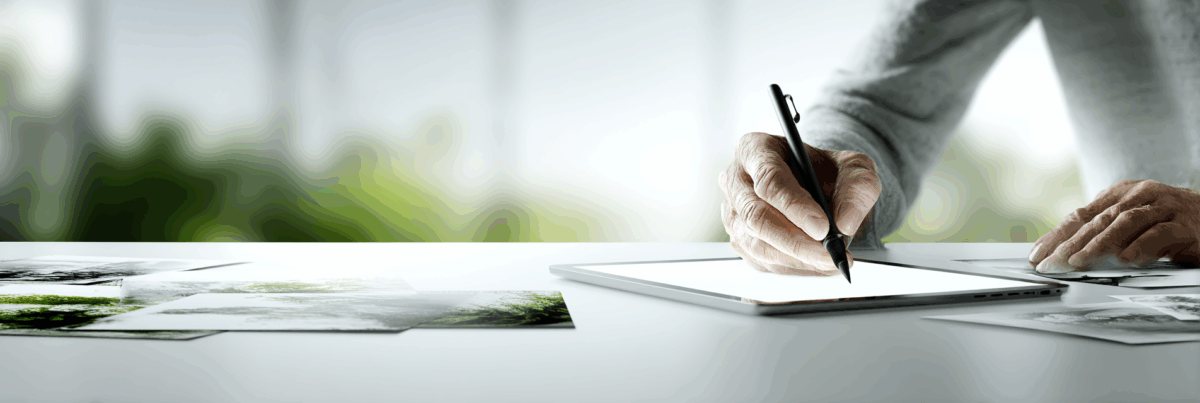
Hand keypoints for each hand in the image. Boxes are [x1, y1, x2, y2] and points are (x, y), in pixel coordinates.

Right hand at [719, 132, 881, 274]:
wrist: (817, 187)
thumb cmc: (825, 172)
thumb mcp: (853, 167)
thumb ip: (857, 188)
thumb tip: (845, 223)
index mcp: (756, 149)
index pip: (769, 179)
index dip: (794, 206)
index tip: (823, 227)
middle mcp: (736, 179)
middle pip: (756, 216)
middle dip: (796, 240)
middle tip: (829, 253)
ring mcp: (733, 212)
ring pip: (756, 244)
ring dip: (796, 258)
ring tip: (829, 260)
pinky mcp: (738, 238)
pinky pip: (760, 261)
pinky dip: (792, 266)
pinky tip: (816, 263)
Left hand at [1028, 180, 1199, 272]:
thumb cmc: (1169, 221)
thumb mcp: (1132, 222)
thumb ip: (1105, 231)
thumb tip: (1066, 251)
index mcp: (1122, 193)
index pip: (1081, 215)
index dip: (1057, 235)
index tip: (1038, 254)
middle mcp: (1140, 196)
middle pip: (1098, 219)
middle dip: (1070, 243)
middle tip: (1051, 263)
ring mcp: (1163, 208)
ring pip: (1124, 223)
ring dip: (1098, 243)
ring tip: (1078, 261)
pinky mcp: (1183, 226)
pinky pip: (1158, 234)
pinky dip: (1140, 246)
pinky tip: (1126, 259)